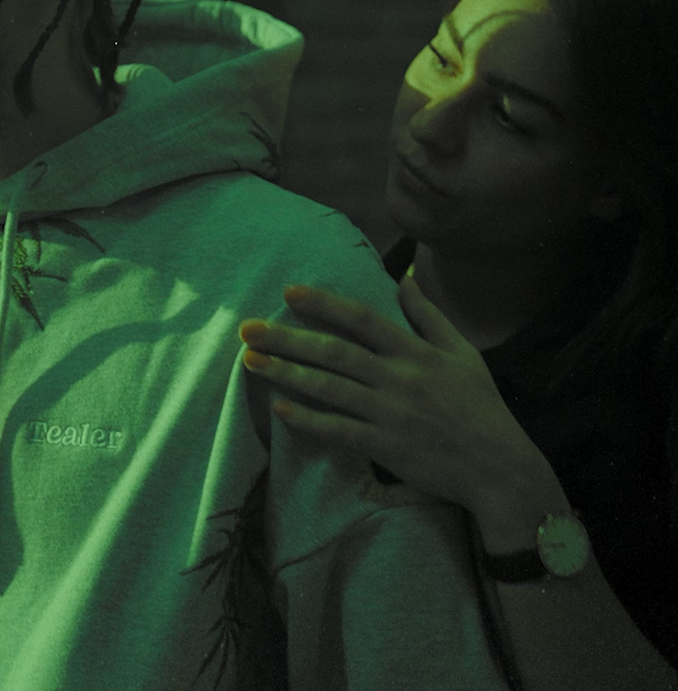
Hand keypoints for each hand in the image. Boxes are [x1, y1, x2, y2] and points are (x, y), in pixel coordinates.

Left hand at [239, 276, 545, 517]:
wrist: (500, 470)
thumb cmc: (481, 408)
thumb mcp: (463, 354)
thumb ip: (429, 316)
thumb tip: (404, 277)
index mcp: (416, 352)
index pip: (362, 319)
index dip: (324, 304)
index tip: (289, 293)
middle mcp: (399, 379)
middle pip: (333, 352)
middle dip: (287, 339)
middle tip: (247, 330)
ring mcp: (390, 414)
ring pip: (329, 389)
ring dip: (286, 375)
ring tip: (250, 363)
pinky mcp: (386, 447)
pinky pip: (339, 431)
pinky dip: (308, 420)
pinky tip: (280, 408)